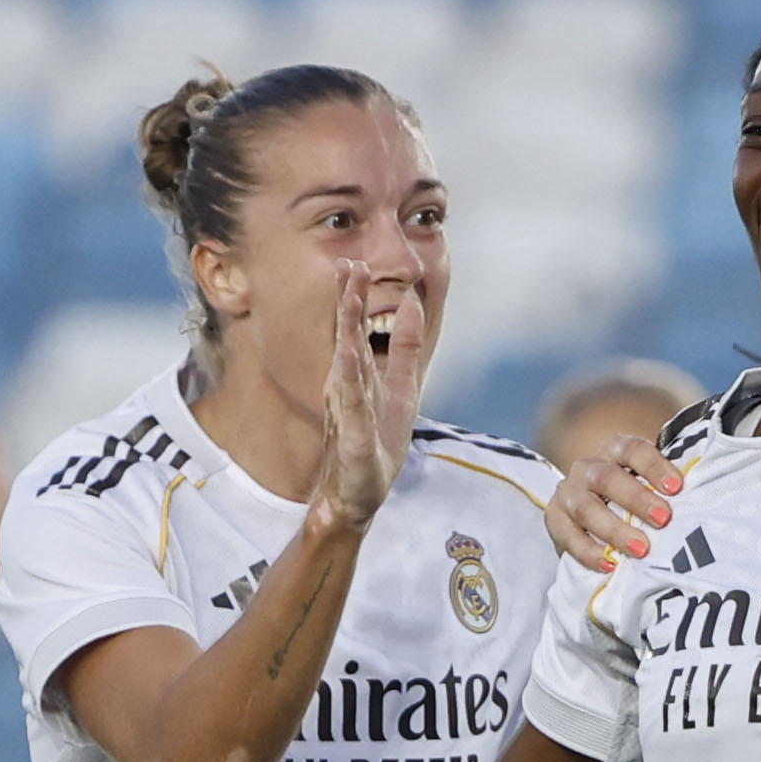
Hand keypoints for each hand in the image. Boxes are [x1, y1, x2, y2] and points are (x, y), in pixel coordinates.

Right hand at [310, 262, 427, 530]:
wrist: (356, 497)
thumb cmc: (374, 443)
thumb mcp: (401, 387)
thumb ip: (406, 348)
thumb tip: (414, 305)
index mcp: (358, 377)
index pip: (354, 332)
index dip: (354, 299)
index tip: (353, 263)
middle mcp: (347, 390)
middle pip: (346, 340)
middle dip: (347, 306)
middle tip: (347, 267)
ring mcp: (348, 416)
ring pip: (346, 369)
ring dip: (346, 337)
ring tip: (347, 306)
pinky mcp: (354, 443)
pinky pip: (352, 413)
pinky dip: (351, 390)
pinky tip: (349, 367)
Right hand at [546, 436, 677, 567]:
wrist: (591, 518)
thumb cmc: (634, 501)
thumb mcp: (649, 488)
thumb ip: (669, 489)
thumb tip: (709, 494)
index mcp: (615, 451)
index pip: (633, 450)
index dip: (654, 467)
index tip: (677, 488)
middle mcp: (589, 468)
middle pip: (608, 478)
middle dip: (637, 499)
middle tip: (664, 520)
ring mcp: (568, 493)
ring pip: (586, 507)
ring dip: (615, 530)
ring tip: (641, 550)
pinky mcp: (555, 520)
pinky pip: (568, 535)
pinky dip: (588, 552)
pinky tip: (610, 564)